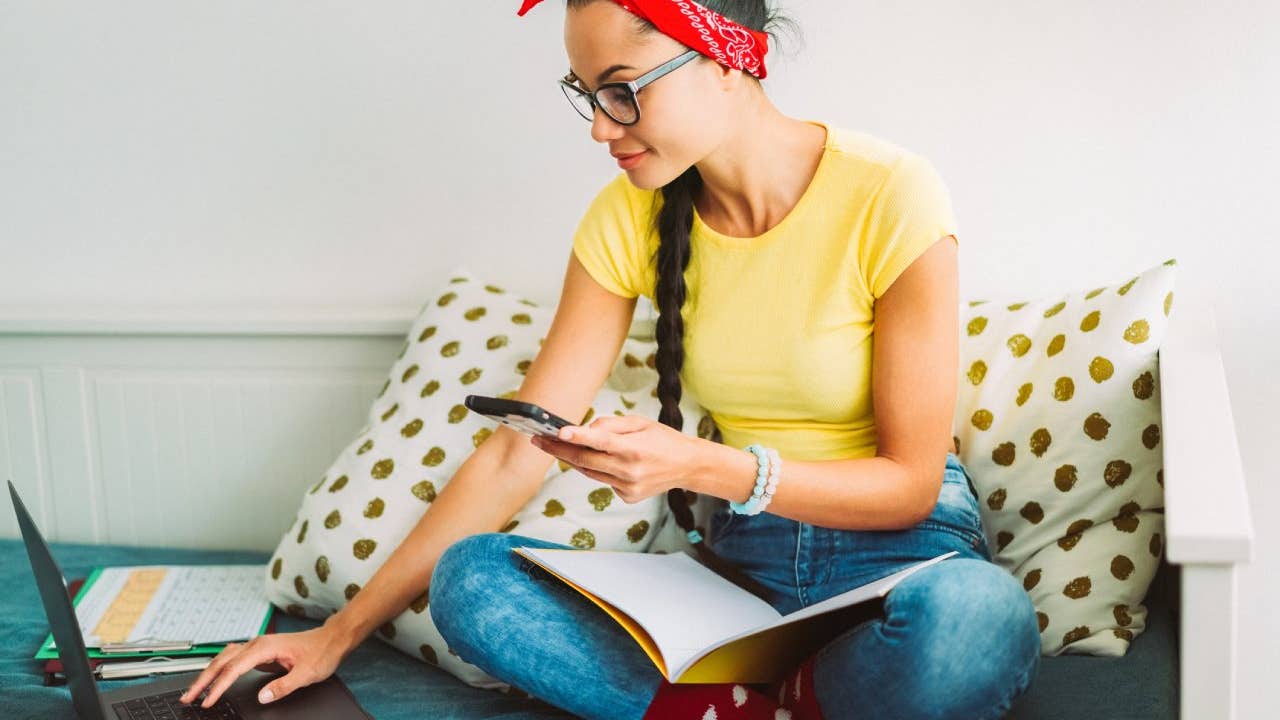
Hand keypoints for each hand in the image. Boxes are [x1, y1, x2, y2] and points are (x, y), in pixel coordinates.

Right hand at [178, 625, 348, 707]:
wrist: (331, 638)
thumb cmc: (321, 652)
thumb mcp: (307, 673)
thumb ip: (283, 686)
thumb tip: (262, 697)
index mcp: (266, 647)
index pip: (234, 669)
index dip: (219, 686)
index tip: (208, 701)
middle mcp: (258, 643)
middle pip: (222, 661)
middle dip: (203, 680)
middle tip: (188, 698)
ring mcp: (258, 646)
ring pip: (224, 658)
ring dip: (208, 673)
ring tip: (195, 690)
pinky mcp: (260, 650)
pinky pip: (233, 657)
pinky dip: (219, 667)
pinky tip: (213, 673)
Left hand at [529, 414, 699, 502]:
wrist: (687, 466)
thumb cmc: (663, 439)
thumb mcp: (640, 423)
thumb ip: (611, 425)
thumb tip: (586, 430)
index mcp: (634, 448)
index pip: (599, 442)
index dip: (577, 437)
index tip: (557, 432)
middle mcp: (629, 470)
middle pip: (585, 460)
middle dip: (558, 449)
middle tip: (537, 439)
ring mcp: (628, 487)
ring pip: (590, 472)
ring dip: (572, 459)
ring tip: (554, 446)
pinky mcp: (628, 497)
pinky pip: (603, 481)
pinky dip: (598, 469)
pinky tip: (603, 461)